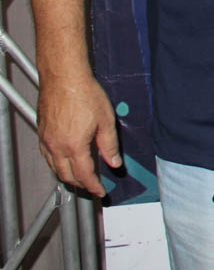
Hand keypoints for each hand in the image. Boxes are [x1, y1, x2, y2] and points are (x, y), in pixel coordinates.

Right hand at [38, 71, 119, 195]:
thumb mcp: (106, 120)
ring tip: (79, 177)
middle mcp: (56, 146)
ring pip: (54, 167)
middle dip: (80, 184)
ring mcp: (46, 139)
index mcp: (74, 145)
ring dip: (66, 175)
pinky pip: (47, 155)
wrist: (64, 77)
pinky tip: (64, 160)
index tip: (101, 191)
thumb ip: (109, 145)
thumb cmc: (84, 93)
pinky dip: (56, 163)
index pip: (84, 175)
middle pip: (66, 175)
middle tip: (92, 186)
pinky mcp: (41, 132)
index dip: (93, 186)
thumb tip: (114, 162)